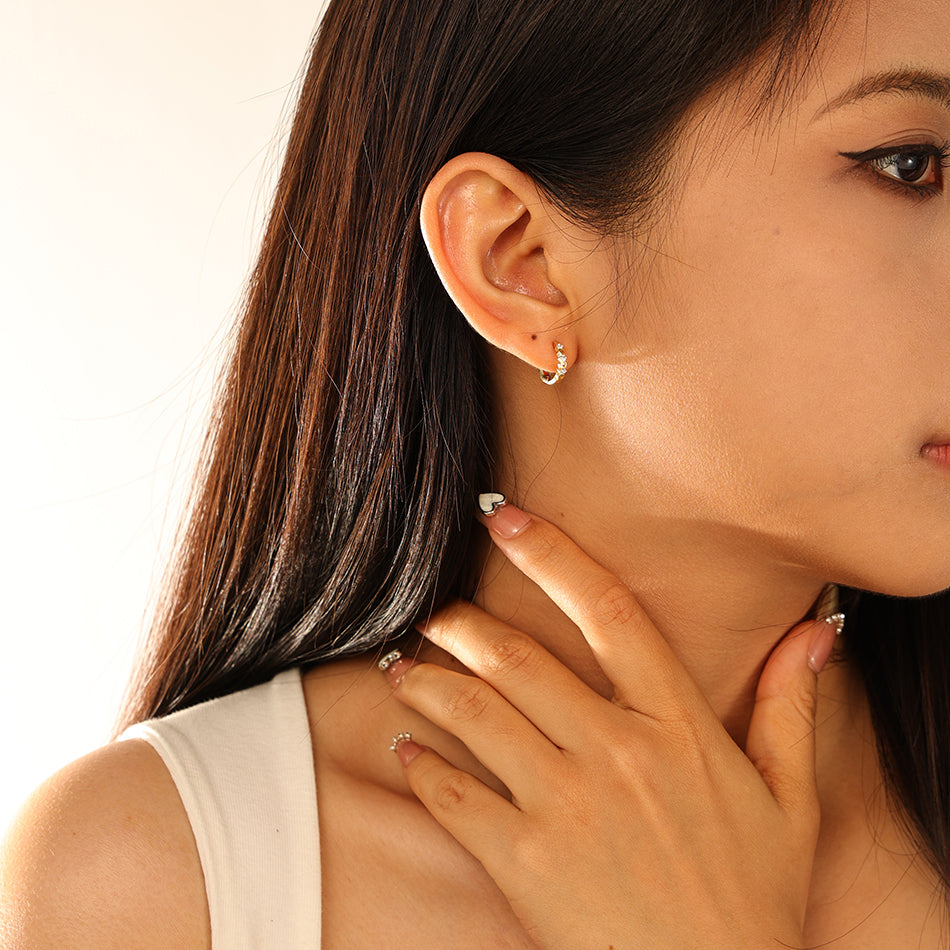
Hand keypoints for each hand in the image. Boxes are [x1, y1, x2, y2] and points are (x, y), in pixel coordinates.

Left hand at [383, 504, 838, 949]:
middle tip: (433, 610)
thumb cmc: (753, 900)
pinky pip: (454, 797)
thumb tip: (818, 630)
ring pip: (475, 715)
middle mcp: (616, 752)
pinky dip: (421, 767)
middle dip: (462, 623)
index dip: (551, 556)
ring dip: (426, 682)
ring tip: (401, 666)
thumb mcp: (790, 802)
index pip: (609, 613)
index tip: (503, 517)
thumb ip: (792, 709)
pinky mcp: (524, 862)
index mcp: (679, 728)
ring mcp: (566, 805)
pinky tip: (404, 750)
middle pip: (519, 658)